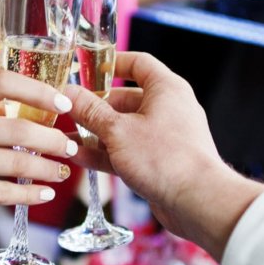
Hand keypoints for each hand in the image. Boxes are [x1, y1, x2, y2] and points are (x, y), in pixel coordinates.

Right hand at [0, 70, 79, 209]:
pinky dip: (28, 194)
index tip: (64, 103)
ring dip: (46, 169)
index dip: (38, 91)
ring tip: (61, 170)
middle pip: (17, 130)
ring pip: (14, 164)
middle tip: (70, 146)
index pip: (3, 82)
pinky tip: (44, 193)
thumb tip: (42, 109)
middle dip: (53, 140)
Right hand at [64, 51, 263, 256]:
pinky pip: (127, 151)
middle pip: (125, 99)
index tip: (87, 69)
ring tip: (65, 137)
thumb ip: (91, 111)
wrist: (197, 201)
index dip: (112, 63)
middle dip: (95, 106)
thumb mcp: (118, 131)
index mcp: (166, 89)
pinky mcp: (158, 162)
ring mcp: (163, 137)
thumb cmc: (166, 158)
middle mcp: (168, 109)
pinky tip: (79, 157)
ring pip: (123, 129)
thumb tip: (69, 94)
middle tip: (68, 110)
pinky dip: (105, 153)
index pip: (138, 63)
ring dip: (95, 133)